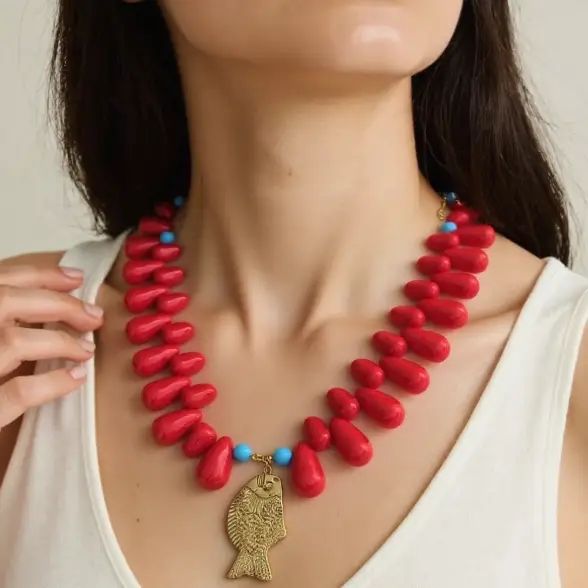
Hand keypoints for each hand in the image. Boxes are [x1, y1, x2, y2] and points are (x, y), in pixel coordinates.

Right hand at [0, 265, 103, 428]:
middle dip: (59, 304)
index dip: (39, 276)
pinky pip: (16, 393)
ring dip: (59, 342)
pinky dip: (51, 383)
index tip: (77, 278)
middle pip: (5, 301)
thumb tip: (48, 305)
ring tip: (87, 350)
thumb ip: (2, 322)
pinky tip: (76, 378)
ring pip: (12, 341)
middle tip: (94, 315)